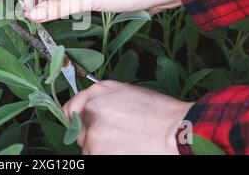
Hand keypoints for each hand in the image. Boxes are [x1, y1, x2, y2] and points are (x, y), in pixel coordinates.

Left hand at [63, 81, 193, 154]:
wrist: (178, 133)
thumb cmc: (161, 114)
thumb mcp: (128, 93)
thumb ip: (103, 100)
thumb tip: (90, 110)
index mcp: (98, 92)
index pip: (71, 109)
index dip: (77, 119)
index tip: (85, 127)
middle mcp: (91, 111)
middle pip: (78, 131)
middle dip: (91, 135)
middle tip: (114, 137)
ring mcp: (93, 134)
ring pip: (87, 148)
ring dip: (100, 149)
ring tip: (125, 145)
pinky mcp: (97, 154)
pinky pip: (94, 157)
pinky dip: (106, 156)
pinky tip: (126, 151)